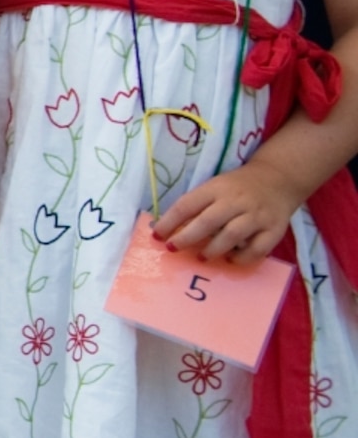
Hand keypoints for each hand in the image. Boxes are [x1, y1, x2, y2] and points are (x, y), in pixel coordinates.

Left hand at [155, 164, 305, 266]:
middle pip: (207, 222)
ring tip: (202, 257)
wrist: (279, 179)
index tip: (157, 236)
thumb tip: (167, 230)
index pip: (187, 205)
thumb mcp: (214, 188)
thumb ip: (196, 206)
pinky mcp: (274, 229)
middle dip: (186, 238)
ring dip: (212, 250)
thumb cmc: (237, 187)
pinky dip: (242, 258)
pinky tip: (230, 259)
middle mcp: (237, 201)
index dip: (169, 222)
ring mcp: (257, 216)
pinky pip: (257, 249)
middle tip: (174, 249)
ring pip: (231, 236)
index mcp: (216, 188)